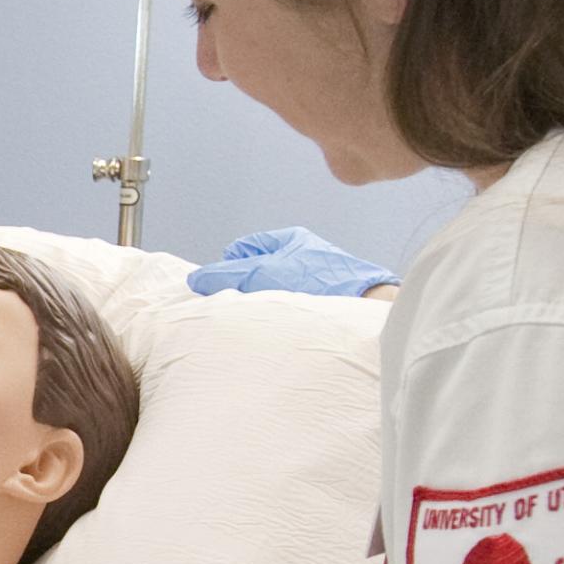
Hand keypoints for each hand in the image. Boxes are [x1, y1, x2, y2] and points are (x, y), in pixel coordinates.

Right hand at [188, 226, 395, 299]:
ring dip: (266, 301)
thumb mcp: (261, 274)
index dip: (229, 265)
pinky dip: (285, 312)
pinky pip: (295, 303)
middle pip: (259, 269)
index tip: (225, 284)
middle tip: (242, 302)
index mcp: (289, 239)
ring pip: (276, 287)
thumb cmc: (318, 282)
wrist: (366, 304)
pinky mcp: (328, 298)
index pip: (244, 247)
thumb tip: (196, 279)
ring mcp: (316, 277)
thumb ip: (225, 275)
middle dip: (247, 285)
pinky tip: (286, 323)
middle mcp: (303, 255)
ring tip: (267, 314)